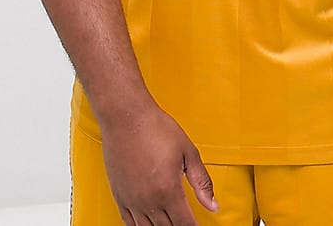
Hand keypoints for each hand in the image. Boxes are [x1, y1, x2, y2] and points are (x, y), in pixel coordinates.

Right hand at [100, 101, 218, 225]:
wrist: (127, 117)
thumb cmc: (156, 128)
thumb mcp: (188, 152)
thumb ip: (202, 181)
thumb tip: (213, 204)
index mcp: (168, 190)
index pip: (184, 224)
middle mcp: (148, 200)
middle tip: (186, 222)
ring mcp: (132, 200)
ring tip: (170, 222)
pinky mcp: (119, 196)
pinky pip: (129, 224)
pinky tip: (149, 224)